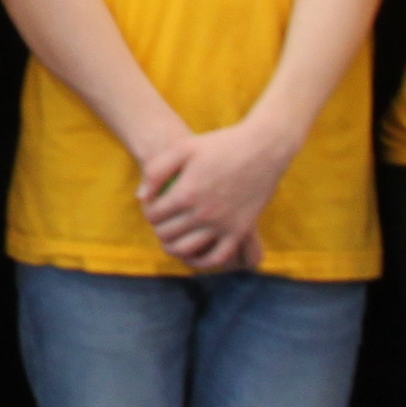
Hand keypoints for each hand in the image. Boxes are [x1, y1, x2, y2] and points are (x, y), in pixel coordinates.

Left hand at [139, 121, 293, 271]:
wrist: (264, 148)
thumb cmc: (221, 144)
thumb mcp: (183, 148)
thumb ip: (157, 171)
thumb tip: (142, 198)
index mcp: (186, 193)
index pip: (154, 216)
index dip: (150, 212)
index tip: (155, 207)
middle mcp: (203, 213)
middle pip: (167, 234)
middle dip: (159, 229)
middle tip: (162, 223)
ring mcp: (223, 225)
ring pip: (186, 250)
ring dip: (173, 247)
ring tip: (172, 240)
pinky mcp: (241, 231)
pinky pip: (217, 258)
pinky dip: (201, 262)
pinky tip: (194, 255)